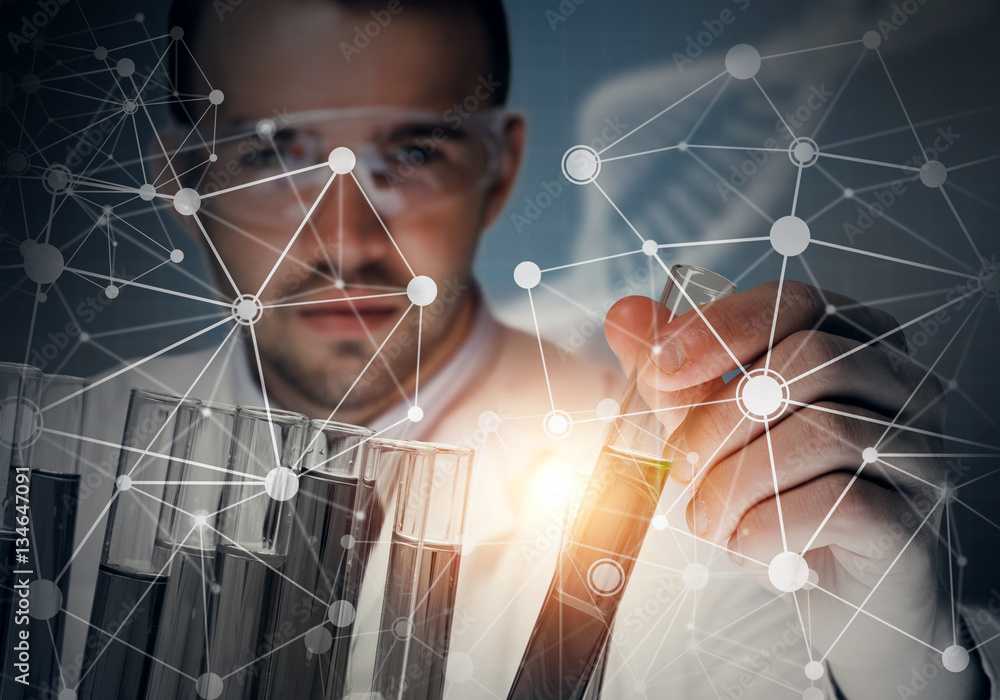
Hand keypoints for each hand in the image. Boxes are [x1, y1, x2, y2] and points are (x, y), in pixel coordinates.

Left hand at [605, 279, 987, 698]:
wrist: (834, 587)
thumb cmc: (777, 491)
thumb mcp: (714, 427)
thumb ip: (675, 373)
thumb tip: (624, 314)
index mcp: (854, 341)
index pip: (794, 302)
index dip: (720, 328)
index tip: (659, 370)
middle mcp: (901, 385)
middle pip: (812, 360)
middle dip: (721, 414)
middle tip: (681, 464)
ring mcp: (918, 451)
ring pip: (826, 430)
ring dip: (738, 480)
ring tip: (706, 518)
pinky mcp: (915, 518)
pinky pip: (841, 503)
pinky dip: (771, 526)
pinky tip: (746, 543)